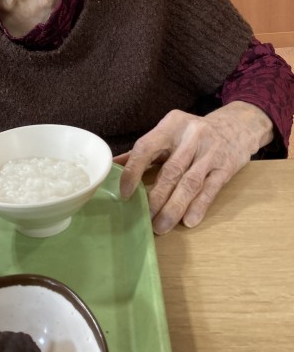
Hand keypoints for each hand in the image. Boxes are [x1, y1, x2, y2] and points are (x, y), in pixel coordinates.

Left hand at [116, 101, 273, 233]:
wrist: (238, 125)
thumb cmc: (194, 132)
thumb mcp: (170, 132)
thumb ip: (145, 149)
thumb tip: (113, 164)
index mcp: (171, 125)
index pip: (147, 147)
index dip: (134, 170)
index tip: (125, 193)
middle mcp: (191, 136)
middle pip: (170, 171)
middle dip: (156, 198)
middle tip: (144, 217)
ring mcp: (211, 152)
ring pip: (190, 183)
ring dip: (174, 207)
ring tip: (161, 226)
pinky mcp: (226, 167)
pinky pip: (210, 189)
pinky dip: (199, 206)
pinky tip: (189, 221)